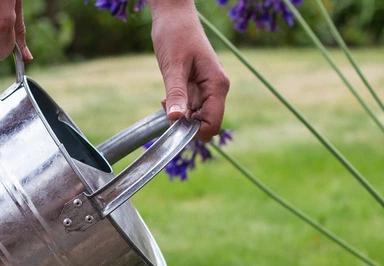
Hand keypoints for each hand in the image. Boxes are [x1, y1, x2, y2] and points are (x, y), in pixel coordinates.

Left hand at [148, 0, 229, 141]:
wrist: (174, 15)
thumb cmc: (176, 34)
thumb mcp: (173, 66)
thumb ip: (176, 93)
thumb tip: (175, 119)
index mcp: (217, 85)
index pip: (213, 124)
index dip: (195, 132)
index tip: (175, 124)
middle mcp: (216, 90)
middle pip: (207, 125)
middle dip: (186, 126)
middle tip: (168, 108)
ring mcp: (208, 90)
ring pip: (198, 119)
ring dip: (181, 117)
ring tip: (167, 99)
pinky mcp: (198, 89)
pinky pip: (191, 110)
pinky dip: (179, 110)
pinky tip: (168, 97)